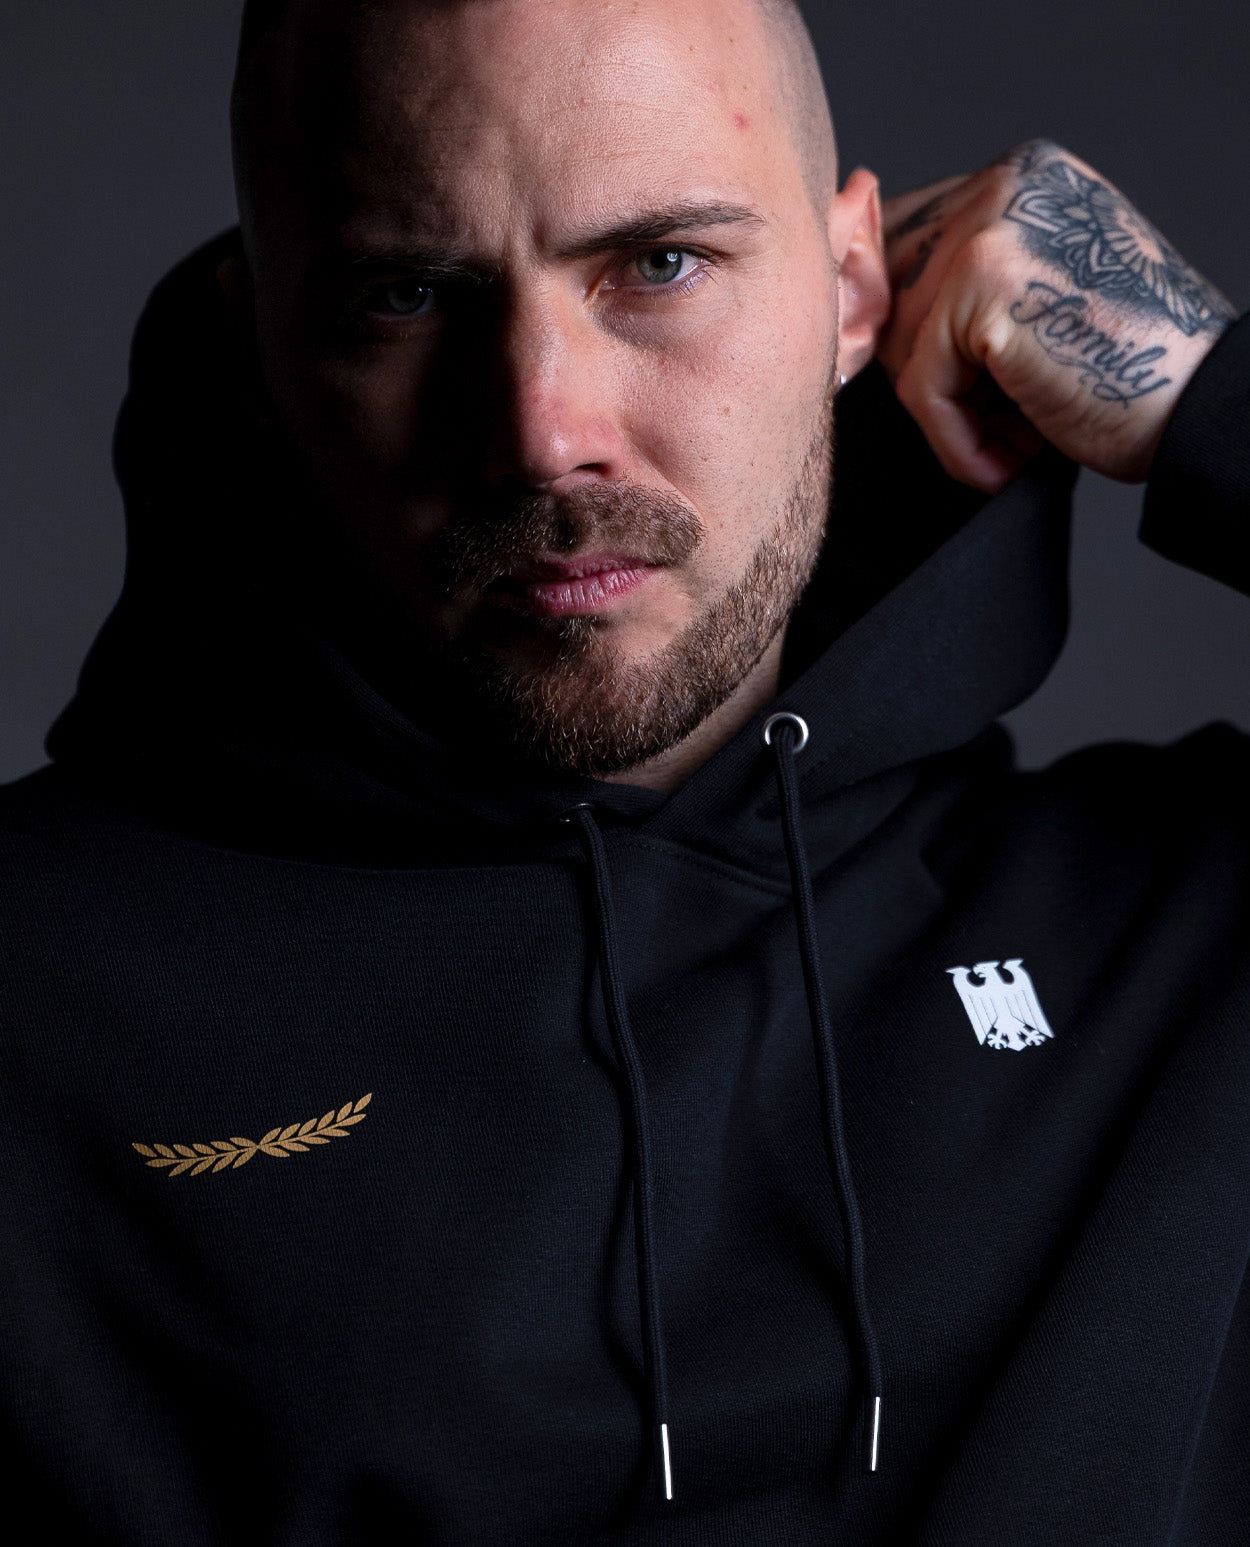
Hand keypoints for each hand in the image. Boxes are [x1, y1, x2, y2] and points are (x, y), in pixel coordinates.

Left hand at [876, 140, 1236, 492]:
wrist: (1193, 410)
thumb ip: (964, 287)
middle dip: (924, 371)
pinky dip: (955, 440)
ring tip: (1010, 441)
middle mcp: (1005, 183)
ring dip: (948, 415)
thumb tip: (861, 310)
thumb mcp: (1035, 307)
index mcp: (1021, 179)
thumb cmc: (1124, 374)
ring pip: (899, 343)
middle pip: (887, 292)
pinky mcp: (984, 283)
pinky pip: (921, 385)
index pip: (902, 246)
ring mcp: (992, 223)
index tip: (950, 389)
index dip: (913, 332)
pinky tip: (1003, 461)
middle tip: (990, 423)